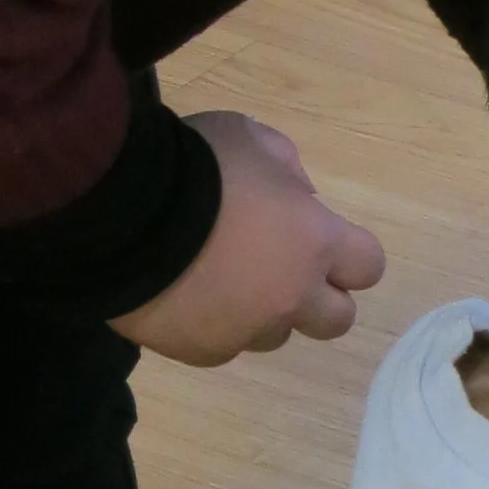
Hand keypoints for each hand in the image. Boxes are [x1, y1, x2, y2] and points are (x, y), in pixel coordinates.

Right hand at [110, 111, 384, 366]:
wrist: (120, 212)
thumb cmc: (197, 164)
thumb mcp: (250, 138)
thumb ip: (286, 168)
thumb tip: (299, 197)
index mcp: (316, 242)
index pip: (368, 266)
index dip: (350, 255)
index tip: (323, 240)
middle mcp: (292, 296)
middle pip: (335, 320)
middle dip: (318, 298)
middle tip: (284, 272)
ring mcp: (245, 330)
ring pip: (273, 335)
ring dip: (262, 313)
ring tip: (221, 281)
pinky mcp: (199, 350)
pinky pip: (221, 346)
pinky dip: (212, 326)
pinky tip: (186, 296)